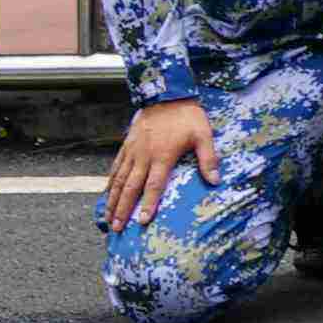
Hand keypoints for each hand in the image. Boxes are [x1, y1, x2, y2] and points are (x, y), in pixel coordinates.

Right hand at [101, 98, 218, 231]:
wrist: (166, 94)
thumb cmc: (187, 116)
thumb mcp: (203, 135)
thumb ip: (208, 159)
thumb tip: (216, 181)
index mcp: (163, 156)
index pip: (154, 186)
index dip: (148, 204)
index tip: (142, 222)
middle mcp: (144, 156)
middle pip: (130, 187)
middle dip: (122, 209)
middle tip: (116, 228)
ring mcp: (133, 151)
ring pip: (118, 180)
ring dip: (112, 200)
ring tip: (107, 218)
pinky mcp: (127, 144)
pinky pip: (115, 166)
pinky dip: (110, 182)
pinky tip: (106, 194)